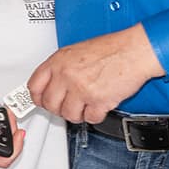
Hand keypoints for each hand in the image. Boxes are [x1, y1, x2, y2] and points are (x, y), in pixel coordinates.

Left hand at [27, 25, 164, 123]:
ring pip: (69, 115)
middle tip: (69, 105)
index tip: (42, 101)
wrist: (134, 51)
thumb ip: (62, 67)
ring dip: (79, 113)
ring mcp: (81, 89)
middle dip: (59, 108)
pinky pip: (90, 119)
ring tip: (87, 103)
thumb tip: (53, 84)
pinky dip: (96, 115)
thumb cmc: (112, 49)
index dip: (38, 97)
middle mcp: (67, 74)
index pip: (35, 86)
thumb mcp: (78, 50)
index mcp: (59, 61)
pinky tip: (100, 104)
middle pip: (50, 104)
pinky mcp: (97, 101)